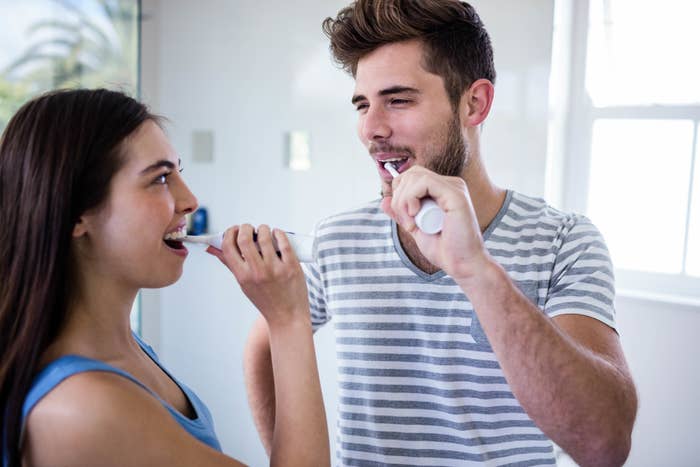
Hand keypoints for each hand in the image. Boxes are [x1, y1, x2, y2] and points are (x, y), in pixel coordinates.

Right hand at [207, 224, 309, 328]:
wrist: (287, 317)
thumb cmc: (265, 300)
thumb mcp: (244, 284)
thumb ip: (231, 264)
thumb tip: (213, 248)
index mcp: (243, 276)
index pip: (228, 247)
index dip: (229, 233)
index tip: (234, 230)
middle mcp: (257, 272)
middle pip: (245, 238)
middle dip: (245, 227)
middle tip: (249, 228)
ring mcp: (275, 269)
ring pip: (265, 237)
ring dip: (263, 228)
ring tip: (264, 230)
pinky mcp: (292, 267)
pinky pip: (284, 243)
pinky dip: (278, 233)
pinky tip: (277, 233)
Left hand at [381, 166, 489, 280]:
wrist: (461, 264)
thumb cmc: (443, 249)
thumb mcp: (415, 229)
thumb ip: (401, 214)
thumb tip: (384, 200)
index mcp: (442, 190)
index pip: (411, 176)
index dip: (399, 193)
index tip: (404, 218)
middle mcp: (450, 184)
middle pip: (411, 174)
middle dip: (399, 197)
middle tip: (407, 222)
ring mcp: (454, 187)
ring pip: (415, 177)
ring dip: (403, 201)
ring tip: (412, 223)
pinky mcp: (456, 194)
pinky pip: (424, 182)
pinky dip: (411, 197)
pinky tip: (415, 214)